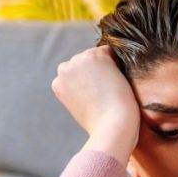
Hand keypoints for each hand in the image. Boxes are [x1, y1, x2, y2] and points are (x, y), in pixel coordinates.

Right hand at [51, 45, 139, 166]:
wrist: (112, 125)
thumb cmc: (102, 123)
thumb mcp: (81, 108)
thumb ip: (79, 92)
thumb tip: (91, 82)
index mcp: (58, 83)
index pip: (76, 73)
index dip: (91, 82)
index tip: (99, 96)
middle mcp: (64, 69)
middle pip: (84, 61)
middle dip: (96, 71)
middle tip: (107, 92)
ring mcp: (78, 60)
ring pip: (97, 55)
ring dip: (106, 67)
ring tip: (112, 89)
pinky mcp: (95, 56)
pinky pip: (110, 51)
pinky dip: (118, 63)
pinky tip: (119, 81)